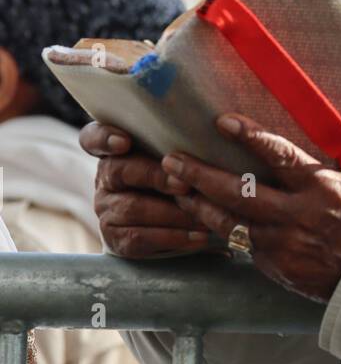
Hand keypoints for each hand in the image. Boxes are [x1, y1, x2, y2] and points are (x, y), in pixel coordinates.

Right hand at [79, 121, 214, 258]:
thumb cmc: (185, 176)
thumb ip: (186, 143)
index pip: (94, 137)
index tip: (124, 142)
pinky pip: (140, 237)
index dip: (105, 138)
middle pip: (120, 170)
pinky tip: (199, 237)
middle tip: (185, 185)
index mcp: (117, 148)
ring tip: (202, 216)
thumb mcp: (184, 155)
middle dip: (155, 177)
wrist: (177, 222)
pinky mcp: (116, 237)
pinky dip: (173, 237)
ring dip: (172, 213)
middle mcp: (107, 176)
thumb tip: (222, 126)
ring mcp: (107, 207)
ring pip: (132, 208)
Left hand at [159, 113, 340, 302]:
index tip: (222, 121)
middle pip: (236, 191)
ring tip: (176, 189)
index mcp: (320, 187)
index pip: (278, 155)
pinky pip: (240, 246)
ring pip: (228, 222)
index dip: (248, 136)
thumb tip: (333, 126)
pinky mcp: (275, 266)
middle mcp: (295, 214)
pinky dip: (219, 231)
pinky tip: (202, 220)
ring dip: (198, 204)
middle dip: (200, 174)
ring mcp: (281, 243)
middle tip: (172, 160)